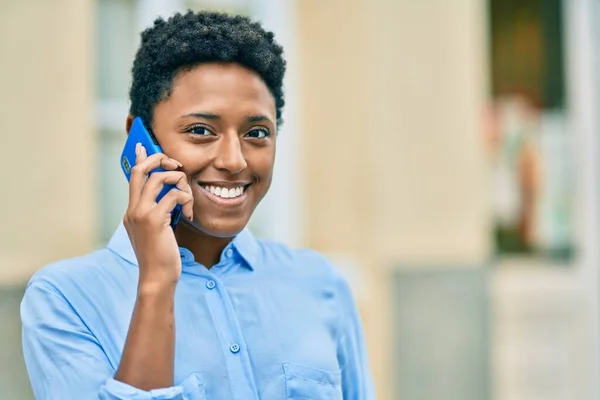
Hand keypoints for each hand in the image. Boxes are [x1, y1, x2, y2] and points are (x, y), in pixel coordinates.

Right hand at [123, 143, 193, 289]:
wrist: (157, 277)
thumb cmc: (161, 257)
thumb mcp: (157, 232)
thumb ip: (159, 213)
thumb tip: (172, 198)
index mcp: (132, 212)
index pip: (133, 177)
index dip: (139, 159)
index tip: (142, 146)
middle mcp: (133, 210)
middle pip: (142, 170)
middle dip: (160, 159)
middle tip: (176, 164)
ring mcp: (141, 214)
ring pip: (159, 178)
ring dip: (179, 183)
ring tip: (188, 199)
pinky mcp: (154, 220)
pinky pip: (173, 195)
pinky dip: (186, 199)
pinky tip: (190, 214)